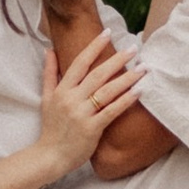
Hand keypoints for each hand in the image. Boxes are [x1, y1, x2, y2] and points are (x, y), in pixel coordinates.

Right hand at [38, 30, 142, 173]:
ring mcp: (82, 114)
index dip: (94, 46)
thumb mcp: (46, 98)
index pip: (80, 63)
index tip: (108, 32)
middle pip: (98, 74)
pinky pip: (112, 111)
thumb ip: (50, 73)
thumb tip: (50, 50)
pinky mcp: (92, 129)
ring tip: (143, 68)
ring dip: (127, 78)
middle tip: (134, 48)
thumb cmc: (50, 127)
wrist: (50, 156)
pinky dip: (126, 100)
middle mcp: (72, 99)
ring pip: (108, 91)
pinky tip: (139, 91)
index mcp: (62, 90)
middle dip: (117, 59)